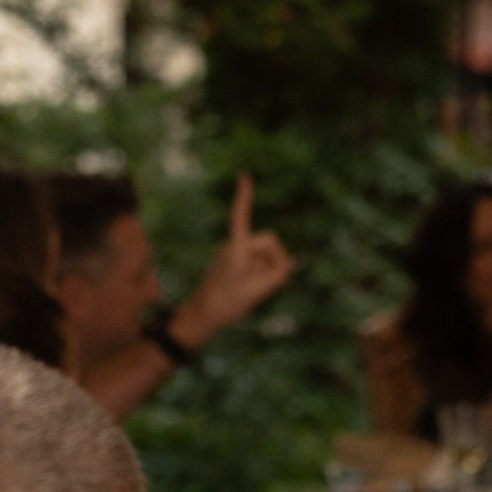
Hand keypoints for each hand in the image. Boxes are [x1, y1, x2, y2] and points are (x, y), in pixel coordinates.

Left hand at [170, 173, 294, 344]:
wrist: (202, 315)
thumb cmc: (228, 304)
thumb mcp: (259, 290)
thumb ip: (279, 273)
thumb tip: (289, 263)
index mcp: (236, 249)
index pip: (240, 217)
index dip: (244, 197)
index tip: (244, 175)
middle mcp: (233, 246)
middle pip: (268, 241)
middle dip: (274, 258)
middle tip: (267, 283)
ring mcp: (233, 253)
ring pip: (263, 254)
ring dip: (265, 268)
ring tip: (253, 290)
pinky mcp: (233, 261)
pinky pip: (255, 262)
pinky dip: (259, 273)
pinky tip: (250, 289)